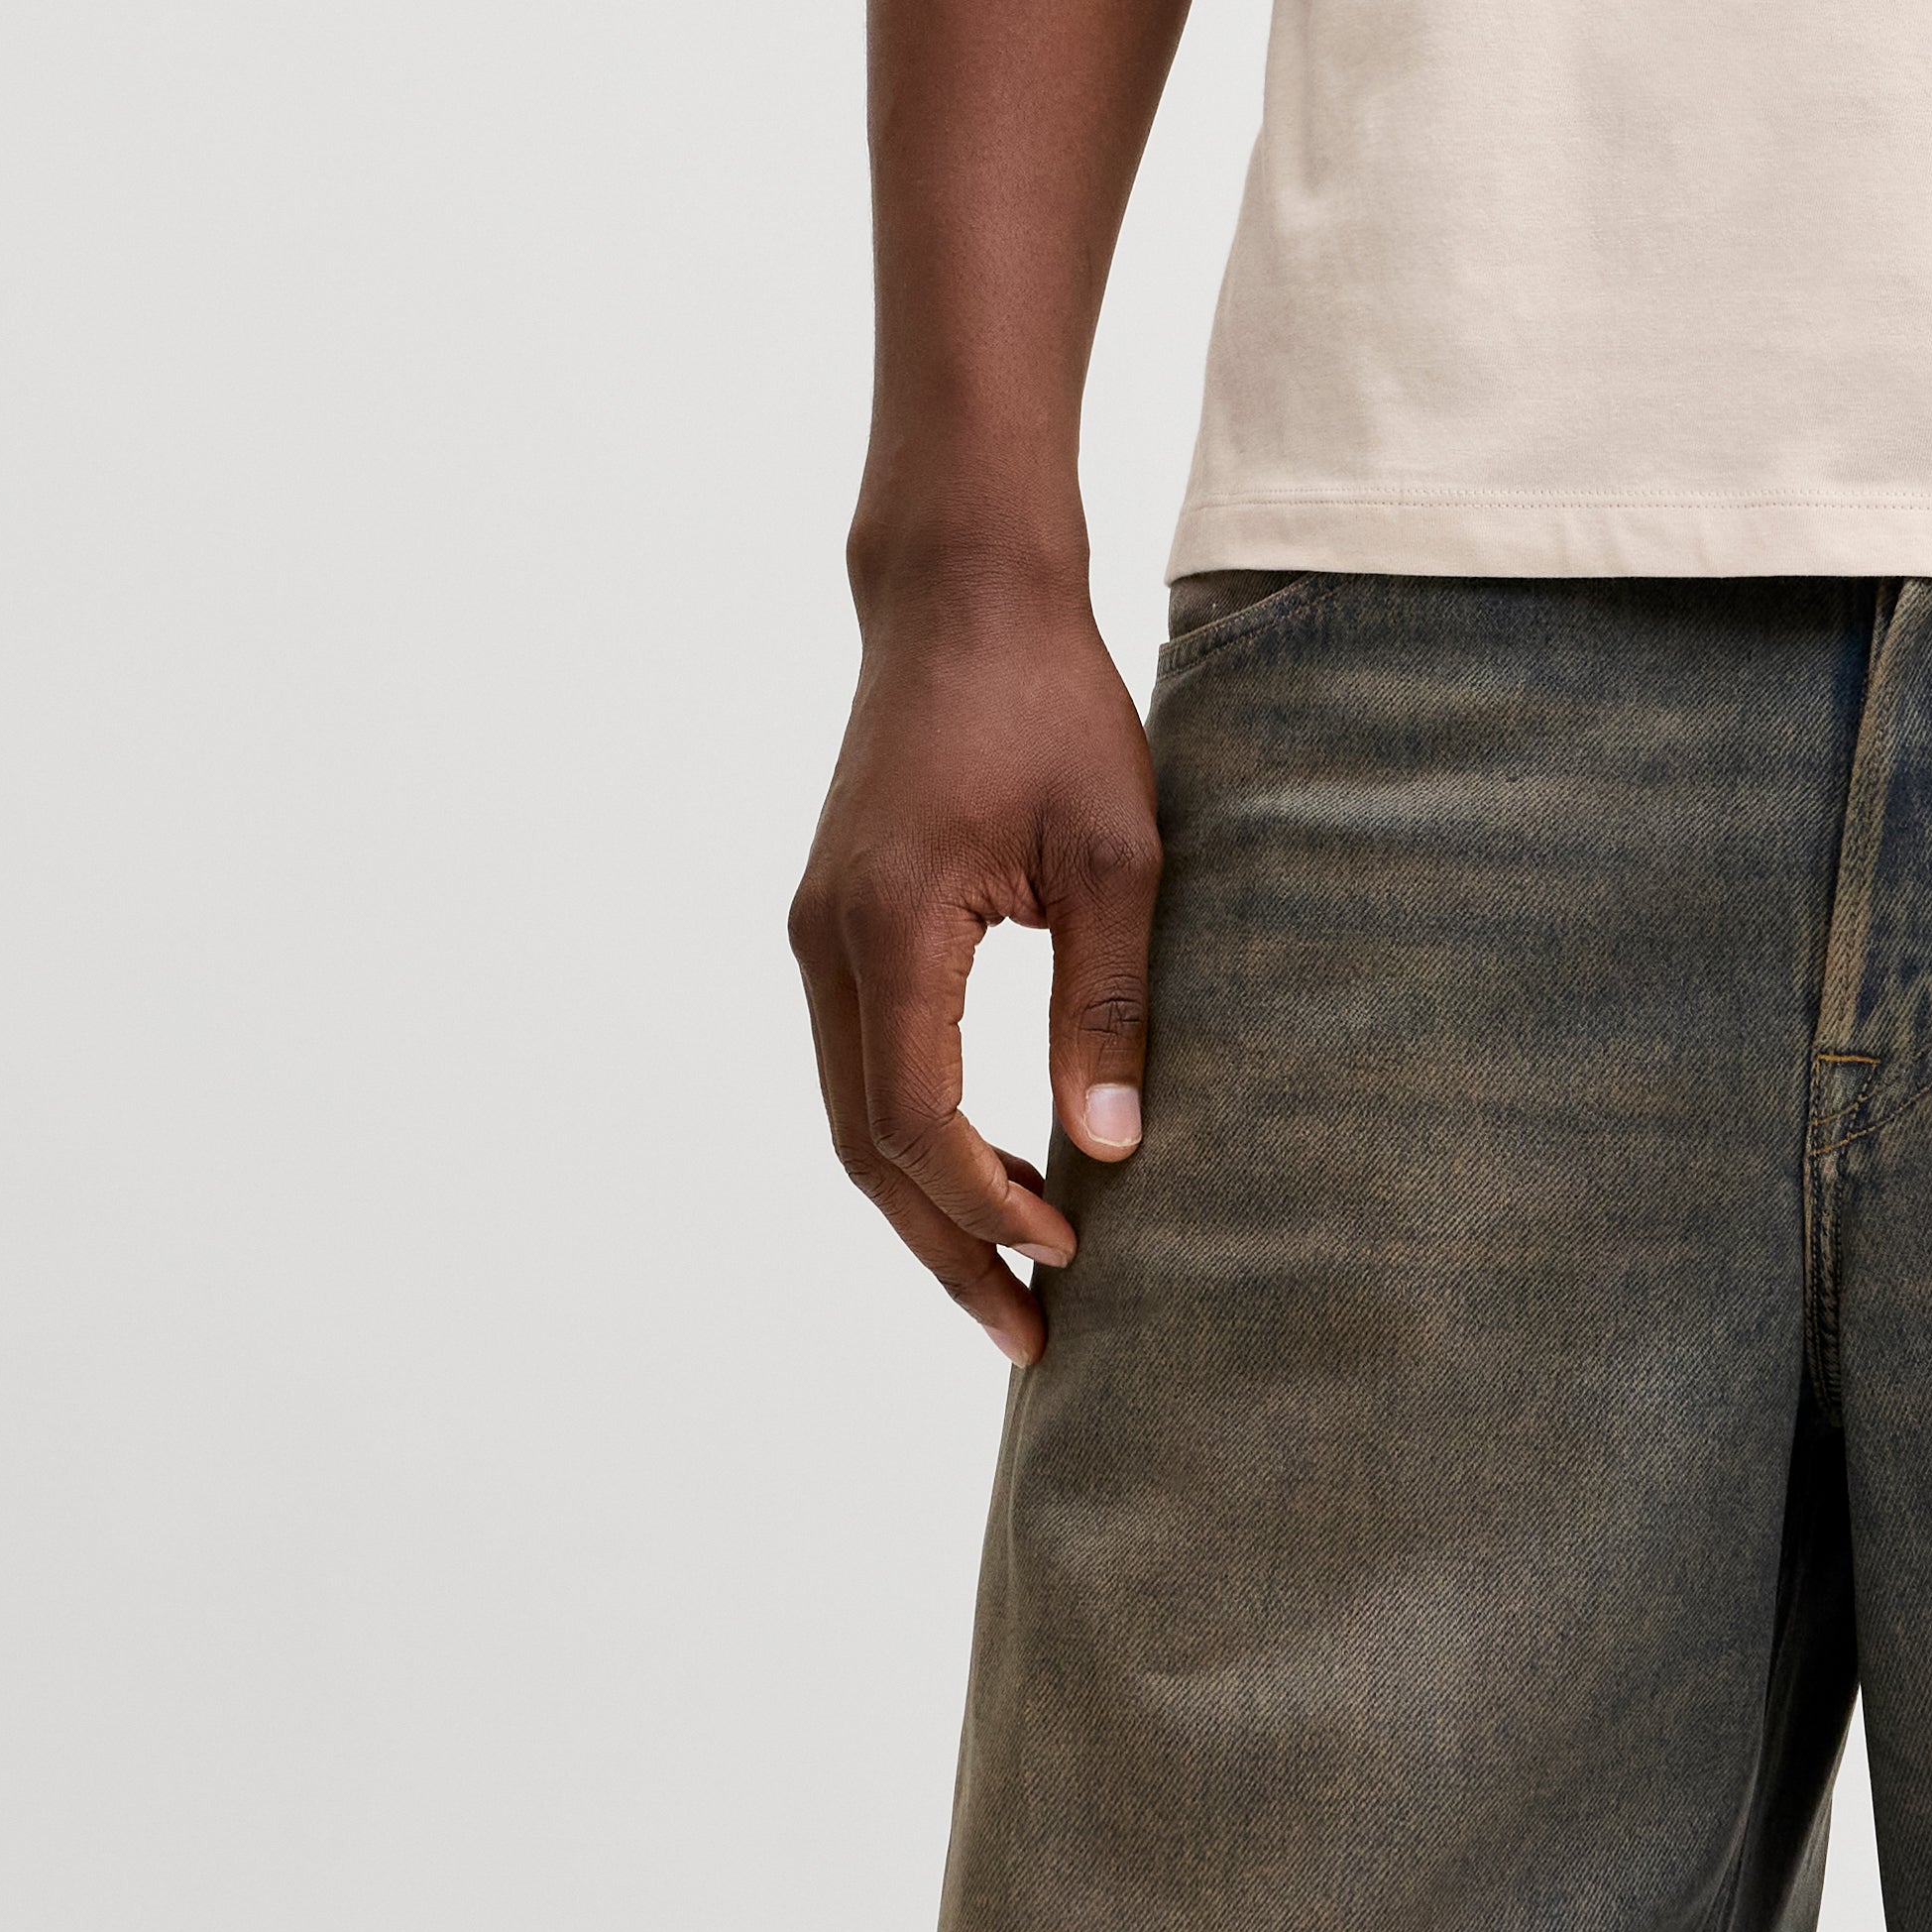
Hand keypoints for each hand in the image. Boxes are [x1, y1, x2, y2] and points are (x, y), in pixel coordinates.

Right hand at [788, 569, 1162, 1362]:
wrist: (964, 595)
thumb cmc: (1051, 703)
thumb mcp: (1112, 849)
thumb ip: (1109, 998)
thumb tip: (1113, 1149)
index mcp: (887, 926)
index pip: (913, 1119)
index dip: (984, 1206)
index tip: (1068, 1258)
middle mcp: (827, 941)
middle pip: (865, 1143)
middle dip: (947, 1245)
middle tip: (1031, 1336)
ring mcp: (819, 932)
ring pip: (852, 1112)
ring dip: (927, 1199)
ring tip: (1020, 1274)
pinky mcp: (837, 920)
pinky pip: (863, 1060)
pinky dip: (916, 1132)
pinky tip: (994, 1165)